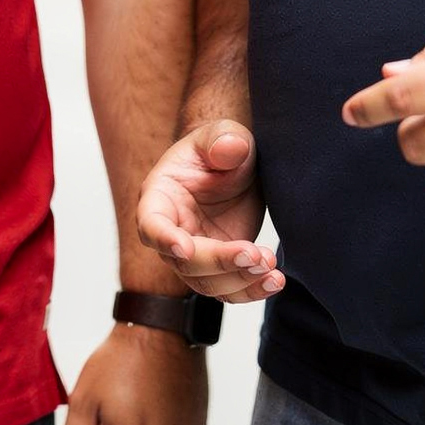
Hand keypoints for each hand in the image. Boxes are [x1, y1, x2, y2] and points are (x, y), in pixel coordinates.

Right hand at [135, 119, 281, 302]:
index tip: (185, 249)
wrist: (238, 165)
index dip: (164, 239)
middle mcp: (172, 231)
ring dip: (239, 280)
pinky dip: (251, 290)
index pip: (151, 224)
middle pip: (184, 262)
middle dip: (219, 262)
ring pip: (207, 283)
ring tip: (270, 266)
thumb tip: (229, 148)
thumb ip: (222, 138)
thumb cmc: (221, 146)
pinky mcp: (221, 266)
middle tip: (254, 254)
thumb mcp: (224, 134)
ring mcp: (196, 252)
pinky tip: (274, 281)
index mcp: (159, 198)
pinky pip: (230, 290)